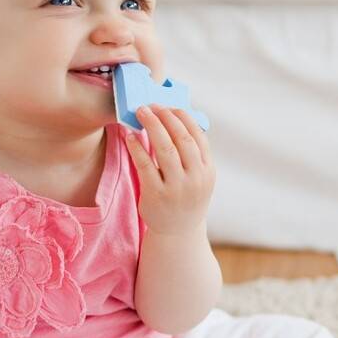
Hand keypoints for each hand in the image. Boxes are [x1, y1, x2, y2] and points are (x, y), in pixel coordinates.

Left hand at [124, 104, 215, 235]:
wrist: (179, 231)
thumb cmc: (186, 197)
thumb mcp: (198, 177)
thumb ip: (192, 154)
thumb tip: (175, 119)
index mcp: (207, 171)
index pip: (197, 137)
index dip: (183, 118)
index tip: (170, 106)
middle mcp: (195, 178)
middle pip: (181, 139)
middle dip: (166, 118)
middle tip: (151, 105)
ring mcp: (176, 188)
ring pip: (165, 149)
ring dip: (152, 126)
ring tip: (141, 113)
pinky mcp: (156, 195)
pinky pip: (145, 165)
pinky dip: (137, 147)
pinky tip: (130, 137)